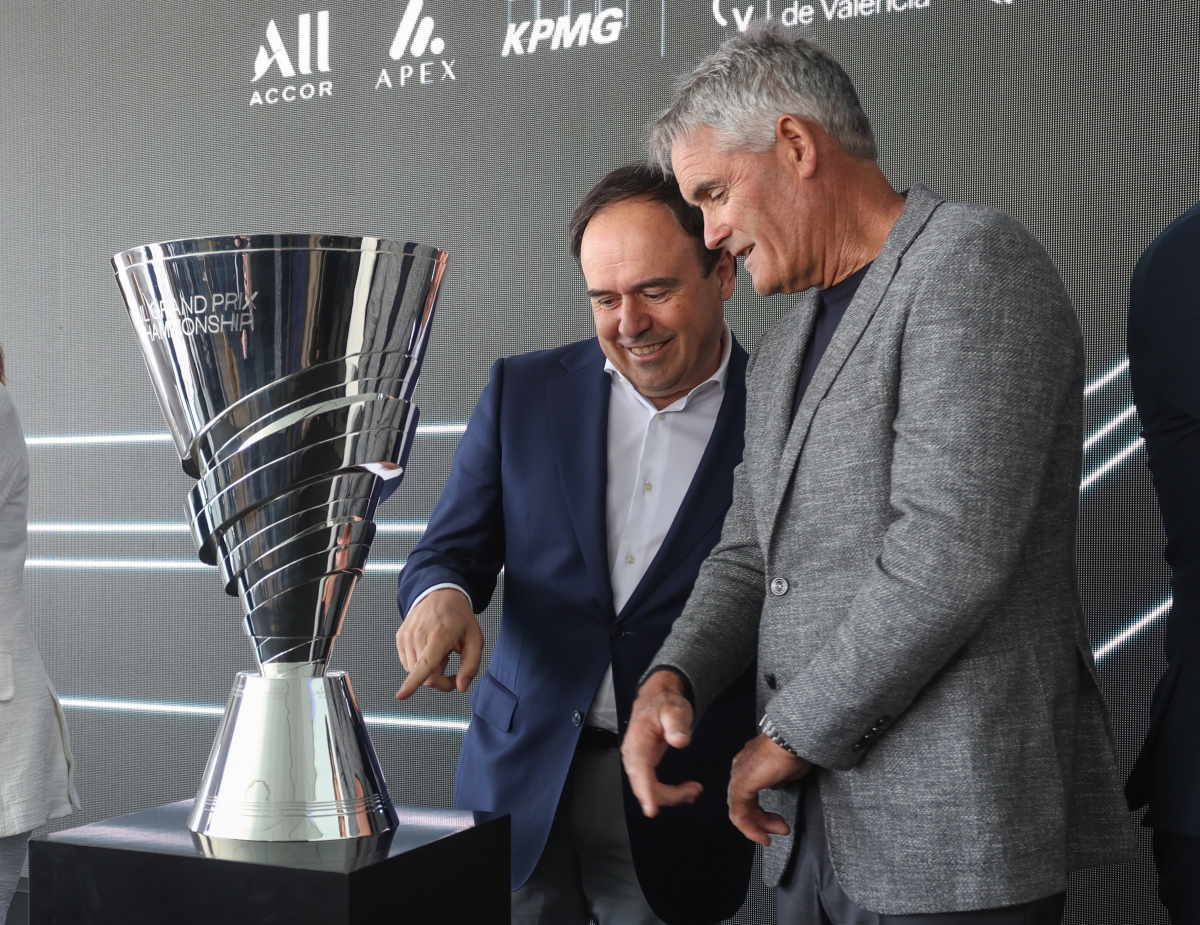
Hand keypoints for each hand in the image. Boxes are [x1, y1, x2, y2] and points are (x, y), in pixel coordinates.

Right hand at [395, 588, 482, 698]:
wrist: (440, 594)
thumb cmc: (459, 617)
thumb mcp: (475, 639)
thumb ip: (471, 665)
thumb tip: (461, 687)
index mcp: (439, 636)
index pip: (425, 664)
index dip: (413, 682)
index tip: (402, 695)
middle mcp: (418, 636)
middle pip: (425, 676)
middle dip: (440, 678)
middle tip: (450, 660)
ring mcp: (406, 637)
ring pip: (415, 672)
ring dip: (429, 669)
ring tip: (439, 650)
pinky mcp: (400, 638)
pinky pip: (408, 664)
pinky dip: (419, 663)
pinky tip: (428, 648)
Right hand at [621, 670, 703, 817]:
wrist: (656, 697)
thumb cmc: (665, 703)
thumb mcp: (674, 709)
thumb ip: (677, 724)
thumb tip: (680, 741)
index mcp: (638, 741)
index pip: (640, 769)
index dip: (645, 791)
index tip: (652, 810)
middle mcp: (632, 754)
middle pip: (644, 785)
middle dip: (668, 796)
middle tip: (695, 791)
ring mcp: (636, 761)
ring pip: (648, 789)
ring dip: (670, 796)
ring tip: (694, 790)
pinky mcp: (642, 765)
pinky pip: (651, 785)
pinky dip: (668, 793)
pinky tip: (684, 792)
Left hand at [727, 733, 811, 845]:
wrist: (790, 741)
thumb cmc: (792, 751)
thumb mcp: (785, 770)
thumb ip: (776, 780)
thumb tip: (774, 786)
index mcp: (748, 764)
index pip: (748, 794)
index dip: (761, 812)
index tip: (777, 822)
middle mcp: (739, 769)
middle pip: (744, 803)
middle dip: (763, 821)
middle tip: (781, 829)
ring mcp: (738, 776)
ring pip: (740, 810)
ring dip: (759, 826)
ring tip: (777, 833)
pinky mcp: (740, 785)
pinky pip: (739, 812)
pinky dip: (750, 827)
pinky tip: (762, 835)